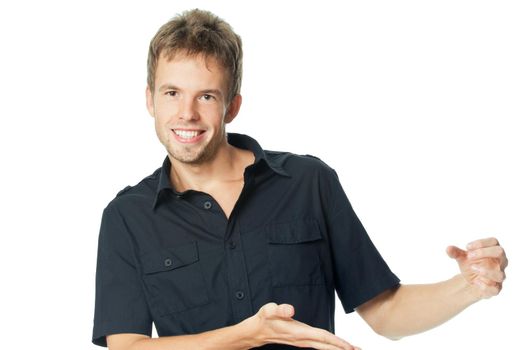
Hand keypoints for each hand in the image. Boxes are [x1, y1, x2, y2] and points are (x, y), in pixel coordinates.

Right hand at [244, 302, 359, 349]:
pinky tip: (335, 346)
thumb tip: (291, 309)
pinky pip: (319, 344)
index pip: (321, 337)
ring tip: (352, 349)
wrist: (255, 332)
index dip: (336, 341)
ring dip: (337, 348)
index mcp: (298, 332)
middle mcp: (302, 339)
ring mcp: (302, 341)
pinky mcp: (301, 340)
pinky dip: (329, 345)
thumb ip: (279, 309)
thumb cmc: (263, 319)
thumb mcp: (268, 310)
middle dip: (342, 348)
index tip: (350, 346)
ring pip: (323, 346)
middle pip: (326, 345)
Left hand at [447, 237, 507, 298]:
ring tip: (472, 267)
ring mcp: (499, 276)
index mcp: (493, 251)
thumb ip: (455, 253)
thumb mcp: (462, 258)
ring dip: (485, 271)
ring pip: (500, 274)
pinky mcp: (495, 289)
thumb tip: (448, 249)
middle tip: (469, 256)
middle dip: (484, 252)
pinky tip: (475, 282)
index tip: (467, 247)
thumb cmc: (471, 265)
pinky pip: (495, 289)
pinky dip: (485, 286)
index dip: (481, 243)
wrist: (471, 282)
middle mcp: (499, 263)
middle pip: (500, 252)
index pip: (494, 241)